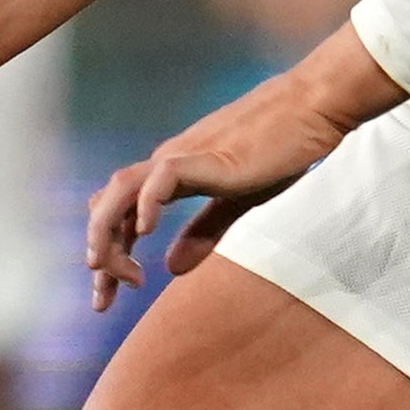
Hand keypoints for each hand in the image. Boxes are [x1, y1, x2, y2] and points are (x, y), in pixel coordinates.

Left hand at [79, 31, 400, 304]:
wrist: (310, 109)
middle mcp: (165, 165)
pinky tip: (145, 232)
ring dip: (107, 232)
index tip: (112, 295)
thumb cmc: (279, 149)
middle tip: (102, 300)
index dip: (110, 253)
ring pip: (121, 190)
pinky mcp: (204, 156)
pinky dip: (146, 203)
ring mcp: (182, 157)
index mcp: (171, 176)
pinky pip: (161, 177)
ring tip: (108, 270)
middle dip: (99, 253)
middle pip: (108, 206)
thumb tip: (171, 269)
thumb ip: (205, 232)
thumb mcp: (237, 201)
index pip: (120, 215)